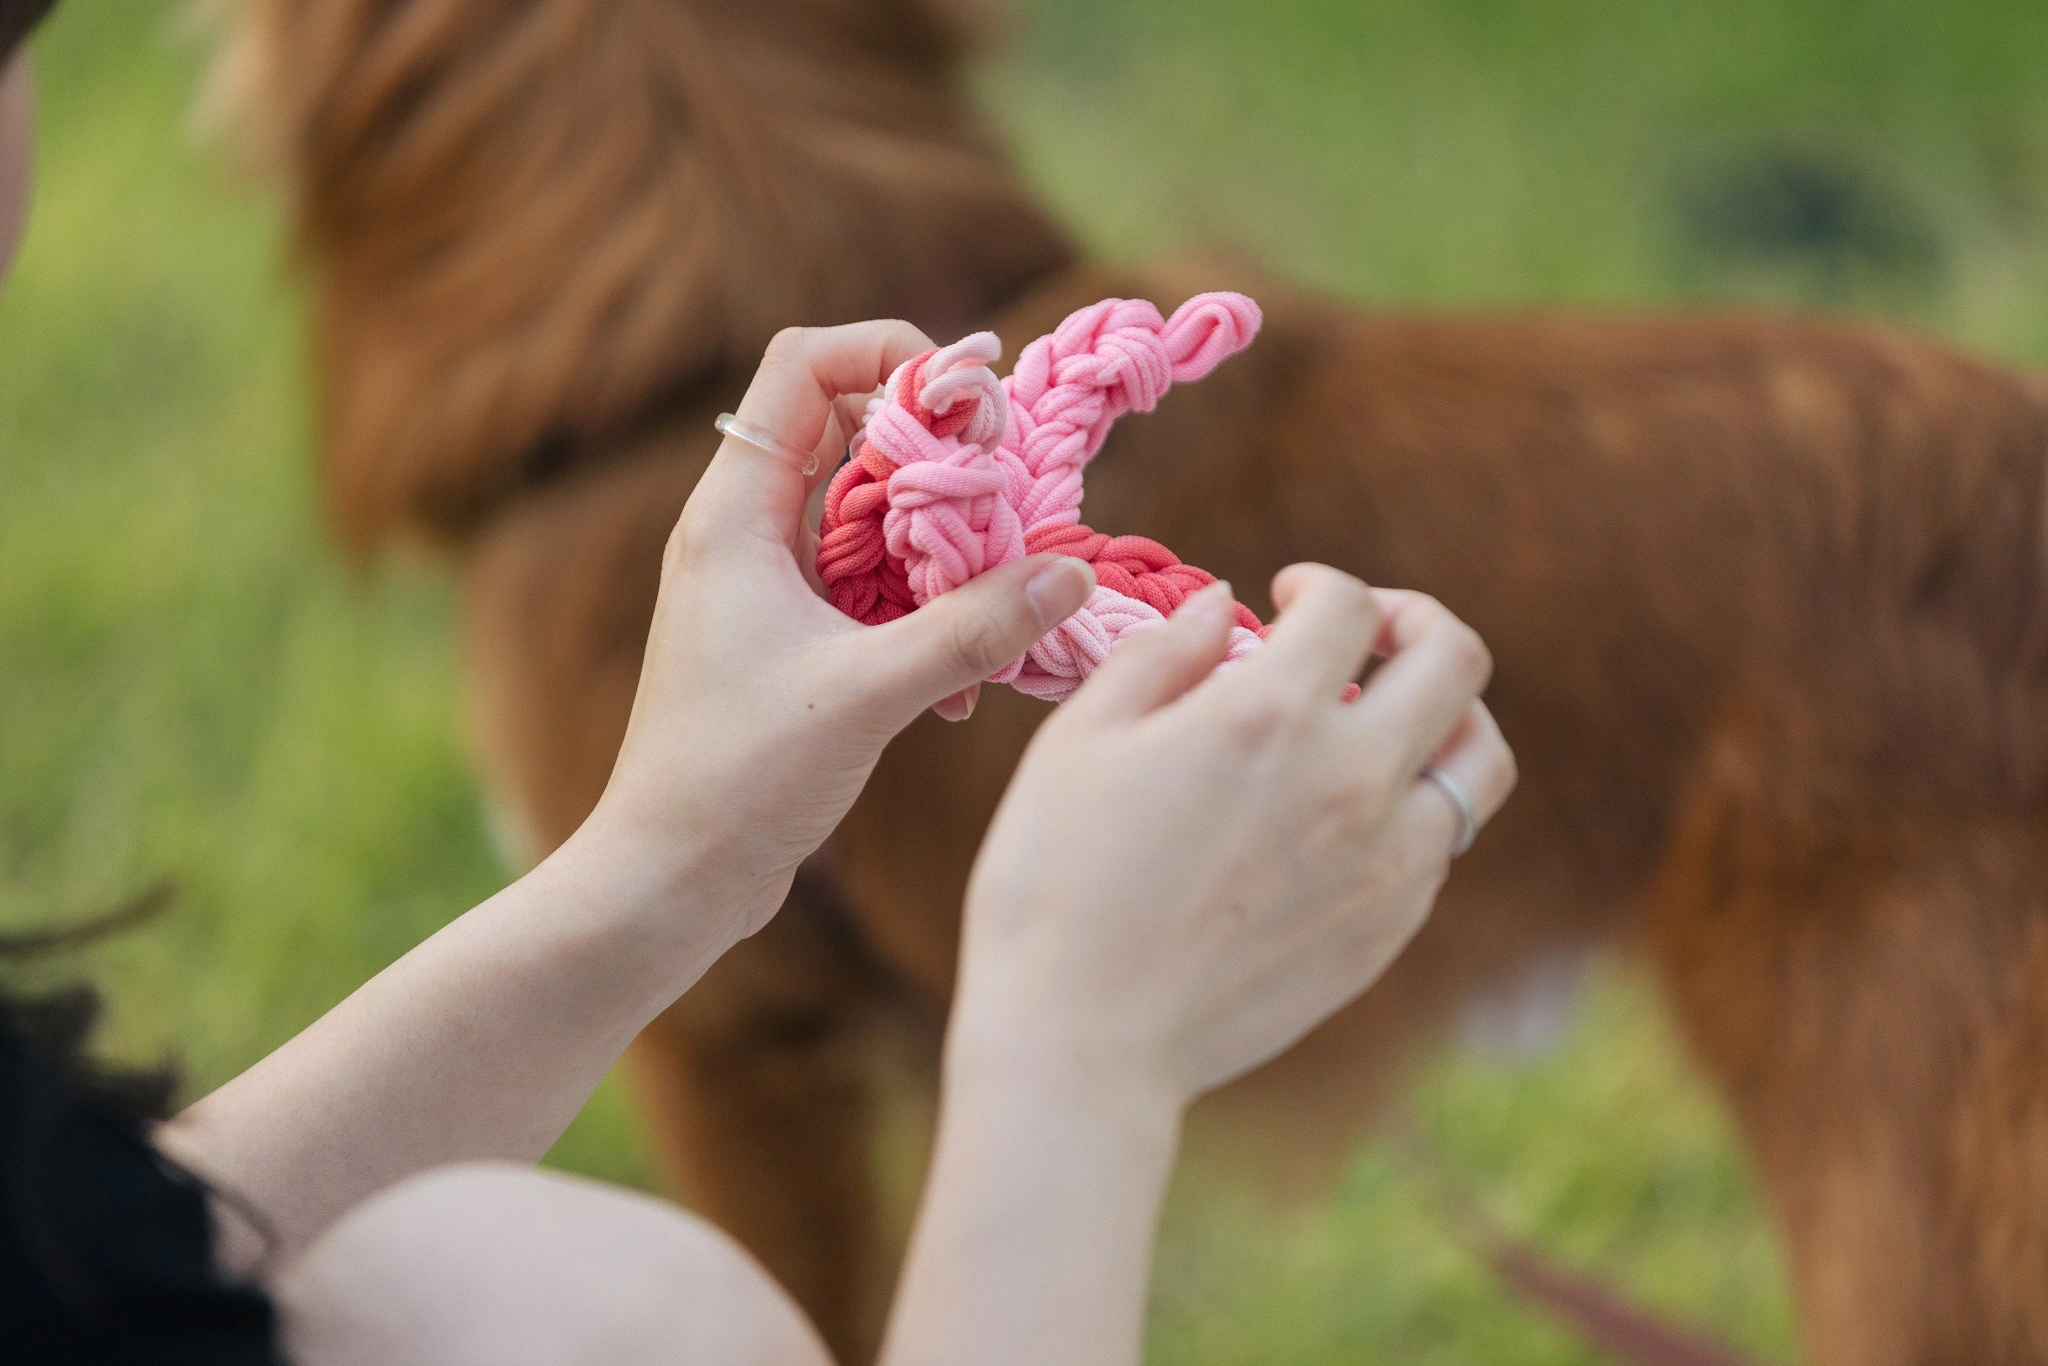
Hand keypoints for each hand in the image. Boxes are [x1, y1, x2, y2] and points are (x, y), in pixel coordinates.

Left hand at [584, 321, 1096, 947]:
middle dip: (941, 454)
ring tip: (1003, 582)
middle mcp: (747, 533)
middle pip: (853, 432)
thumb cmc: (738, 779)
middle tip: (1009, 495)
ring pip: (873, 513)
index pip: (805, 364)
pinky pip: (873, 583)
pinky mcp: (791, 639)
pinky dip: (927, 604)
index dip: (889, 354)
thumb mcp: (869, 694)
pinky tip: (968, 669)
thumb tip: (1068, 576)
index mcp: (736, 514)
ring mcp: (768, 586)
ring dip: (942, 539)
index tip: (970, 407)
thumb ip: (971, 628)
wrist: (669, 879)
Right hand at [951, 566, 1514, 1104]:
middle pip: (1456, 662)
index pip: (1350, 606)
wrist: (1084, 1039)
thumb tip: (1224, 605)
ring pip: (1481, 757)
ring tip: (1390, 718)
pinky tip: (1351, 811)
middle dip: (1415, 622)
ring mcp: (1387, 861)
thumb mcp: (1080, 741)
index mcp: (1269, 715)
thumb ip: (1162, 655)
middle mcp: (1353, 779)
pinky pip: (1444, 841)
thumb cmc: (1056, 882)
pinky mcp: (1389, 929)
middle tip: (1368, 632)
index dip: (1320, 583)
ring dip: (1447, 716)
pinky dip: (1416, 802)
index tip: (1286, 597)